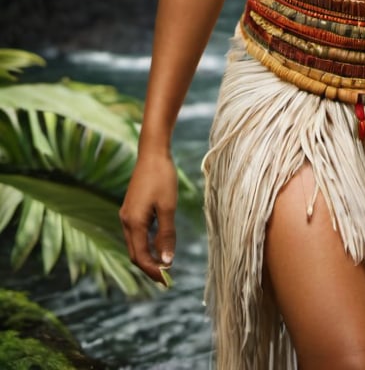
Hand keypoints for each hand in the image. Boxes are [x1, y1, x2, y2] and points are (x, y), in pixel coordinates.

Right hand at [120, 149, 177, 283]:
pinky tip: (159, 243)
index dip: (153, 271)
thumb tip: (167, 261)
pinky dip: (146, 243)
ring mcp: (127, 214)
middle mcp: (126, 220)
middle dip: (149, 267)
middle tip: (166, 278)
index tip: (167, 281)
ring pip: (135, 244)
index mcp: (134, 222)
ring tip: (164, 264)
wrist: (152, 153)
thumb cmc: (162, 177)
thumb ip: (166, 234)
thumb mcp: (168, 207)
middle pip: (135, 253)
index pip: (141, 257)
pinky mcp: (131, 208)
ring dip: (148, 256)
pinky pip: (136, 233)